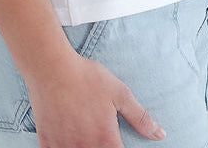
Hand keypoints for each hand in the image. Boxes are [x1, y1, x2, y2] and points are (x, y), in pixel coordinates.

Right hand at [25, 51, 164, 146]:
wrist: (51, 68)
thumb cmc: (86, 77)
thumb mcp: (119, 93)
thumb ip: (140, 117)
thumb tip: (160, 134)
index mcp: (105, 140)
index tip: (118, 143)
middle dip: (103, 147)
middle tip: (102, 136)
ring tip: (86, 137)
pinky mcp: (47, 143)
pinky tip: (69, 141)